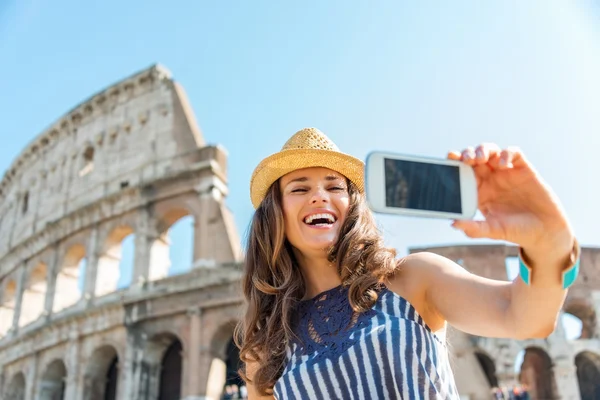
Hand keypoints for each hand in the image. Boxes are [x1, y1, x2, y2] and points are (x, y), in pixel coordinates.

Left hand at [448, 143, 573, 259]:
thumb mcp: (493, 230)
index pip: (462, 173)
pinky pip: (513, 153)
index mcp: (478, 191)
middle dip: (466, 154)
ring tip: (481, 159)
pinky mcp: (524, 169)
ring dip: (483, 150)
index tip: (448, 160)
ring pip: (490, 151)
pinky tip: (503, 164)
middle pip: (473, 157)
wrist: (545, 231)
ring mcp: (506, 172)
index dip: (454, 164)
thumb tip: (453, 224)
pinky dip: (506, 154)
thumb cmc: (516, 231)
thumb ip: (474, 228)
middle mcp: (490, 179)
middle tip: (465, 159)